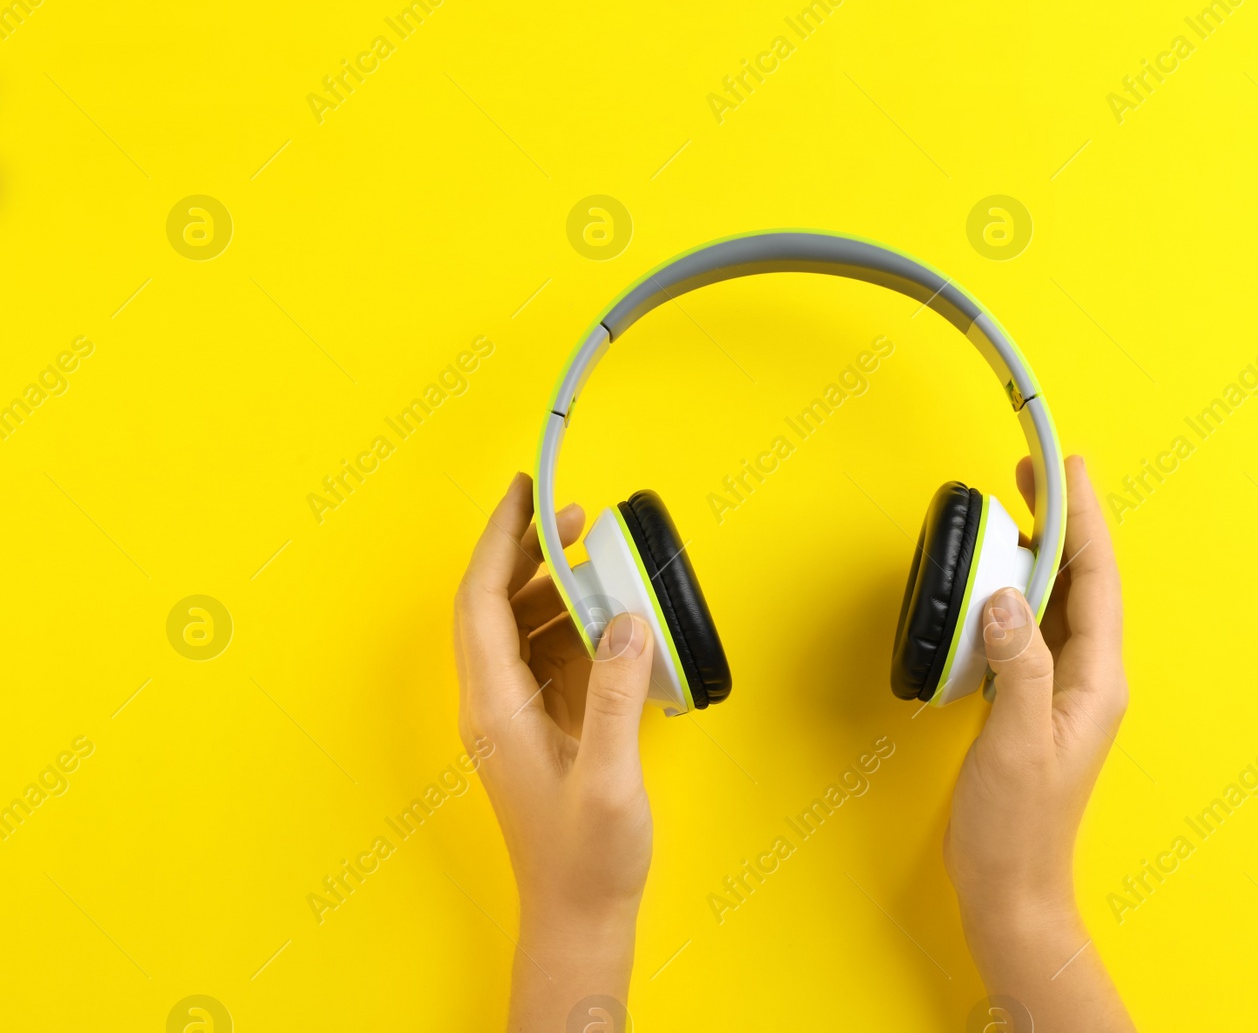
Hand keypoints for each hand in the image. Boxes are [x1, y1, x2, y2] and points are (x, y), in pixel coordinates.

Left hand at [453, 473, 655, 1031]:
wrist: (580, 914)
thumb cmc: (587, 858)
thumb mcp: (608, 777)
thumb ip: (614, 694)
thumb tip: (624, 619)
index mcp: (495, 709)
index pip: (482, 602)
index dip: (499, 541)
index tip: (525, 494)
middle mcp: (496, 703)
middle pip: (496, 604)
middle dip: (529, 552)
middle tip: (574, 515)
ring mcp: (517, 714)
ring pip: (523, 627)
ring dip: (554, 587)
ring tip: (597, 556)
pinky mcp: (544, 725)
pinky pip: (551, 654)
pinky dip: (576, 624)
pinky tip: (609, 614)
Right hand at [945, 455, 1134, 1030]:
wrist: (1011, 888)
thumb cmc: (1016, 825)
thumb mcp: (1016, 741)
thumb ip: (1015, 664)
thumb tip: (1003, 597)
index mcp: (1097, 679)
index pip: (1095, 577)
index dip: (1082, 516)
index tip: (1063, 466)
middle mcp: (1088, 676)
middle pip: (1081, 578)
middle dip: (1061, 519)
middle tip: (1029, 470)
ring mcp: (1062, 688)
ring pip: (1057, 599)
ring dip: (1037, 550)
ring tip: (1012, 510)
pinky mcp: (1033, 700)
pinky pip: (1032, 627)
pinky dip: (1016, 591)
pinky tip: (994, 581)